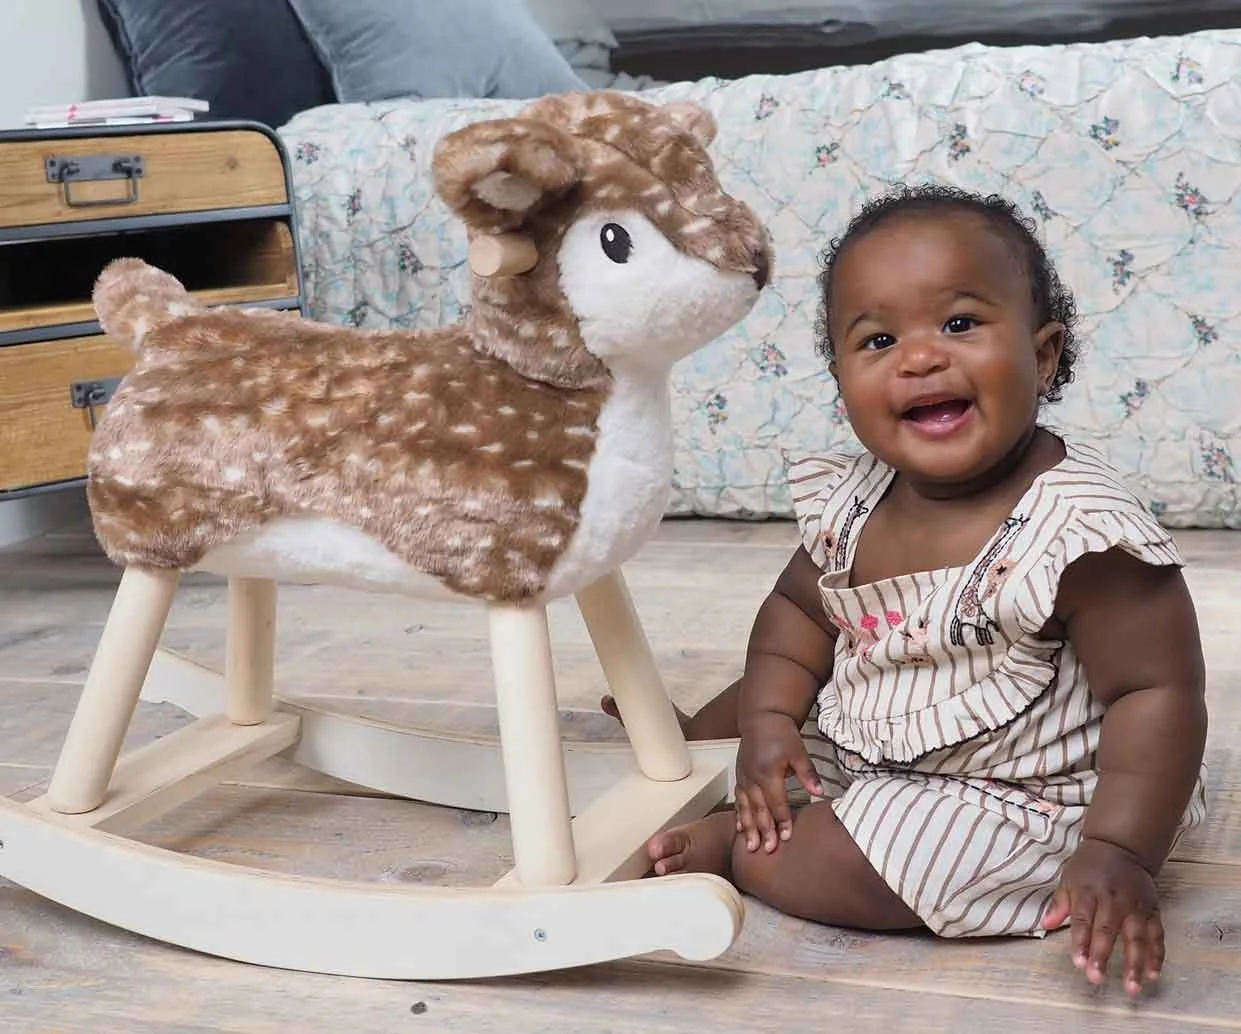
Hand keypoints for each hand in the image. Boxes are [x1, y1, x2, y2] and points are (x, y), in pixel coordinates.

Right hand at [734, 711, 822, 852]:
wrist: (762, 717)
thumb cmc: (781, 734)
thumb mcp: (799, 751)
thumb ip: (808, 773)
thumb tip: (820, 793)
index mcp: (769, 772)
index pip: (776, 802)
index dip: (782, 820)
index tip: (787, 837)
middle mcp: (753, 778)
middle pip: (759, 809)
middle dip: (764, 831)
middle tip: (768, 850)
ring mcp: (744, 778)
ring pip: (745, 807)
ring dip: (748, 828)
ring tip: (750, 846)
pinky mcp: (740, 776)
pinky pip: (738, 799)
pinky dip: (739, 815)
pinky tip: (740, 829)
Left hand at [1042, 837, 1163, 996]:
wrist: (1121, 847)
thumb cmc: (1090, 865)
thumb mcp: (1069, 878)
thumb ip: (1060, 904)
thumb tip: (1046, 924)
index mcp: (1088, 891)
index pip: (1082, 921)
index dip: (1080, 942)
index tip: (1078, 963)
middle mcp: (1113, 900)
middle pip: (1107, 931)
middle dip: (1101, 956)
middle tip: (1097, 978)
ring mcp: (1135, 906)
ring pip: (1136, 938)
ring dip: (1135, 964)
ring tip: (1132, 987)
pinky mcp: (1152, 910)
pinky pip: (1156, 936)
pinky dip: (1156, 956)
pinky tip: (1153, 975)